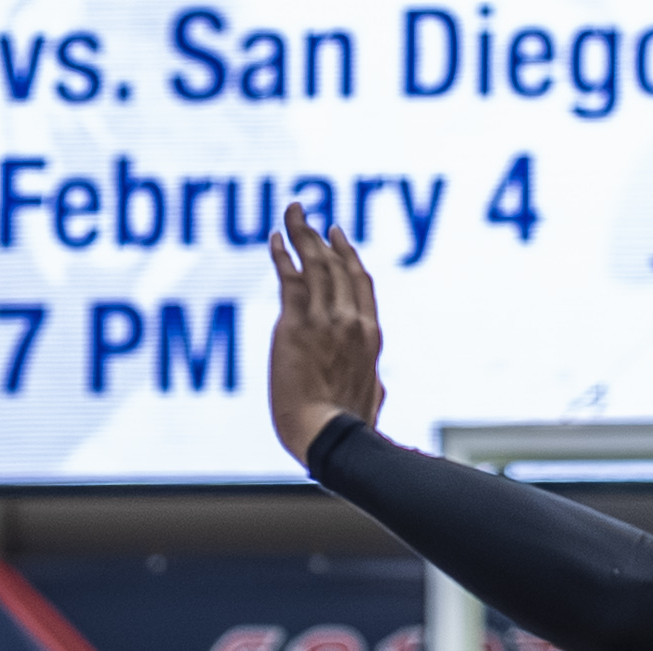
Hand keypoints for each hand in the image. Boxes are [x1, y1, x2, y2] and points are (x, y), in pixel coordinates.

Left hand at [264, 203, 386, 464]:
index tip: (338, 239)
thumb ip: (372, 383)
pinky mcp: (296, 325)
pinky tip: (275, 239)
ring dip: (302, 234)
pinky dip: (283, 254)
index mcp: (370, 334)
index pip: (361, 283)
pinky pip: (289, 278)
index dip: (349, 257)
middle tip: (313, 220)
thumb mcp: (371, 398)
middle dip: (324, 238)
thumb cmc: (348, 428)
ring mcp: (325, 319)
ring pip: (314, 263)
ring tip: (293, 213)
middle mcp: (351, 319)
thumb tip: (377, 387)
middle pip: (338, 266)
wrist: (329, 434)